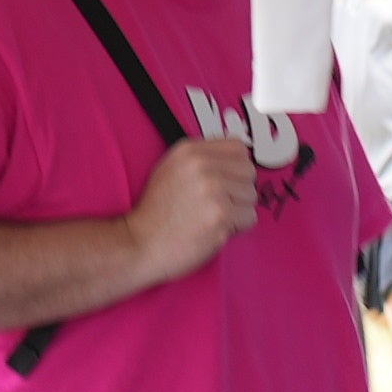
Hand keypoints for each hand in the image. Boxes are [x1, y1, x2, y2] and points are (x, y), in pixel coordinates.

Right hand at [122, 135, 257, 286]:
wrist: (139, 243)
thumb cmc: (156, 213)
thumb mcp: (169, 171)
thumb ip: (202, 160)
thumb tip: (238, 158)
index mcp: (188, 151)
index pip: (238, 147)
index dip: (236, 168)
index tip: (226, 181)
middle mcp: (201, 166)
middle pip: (249, 172)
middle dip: (239, 190)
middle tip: (217, 204)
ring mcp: (212, 190)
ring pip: (251, 195)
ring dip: (238, 211)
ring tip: (211, 217)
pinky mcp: (220, 215)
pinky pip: (250, 217)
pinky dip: (237, 227)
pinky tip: (214, 228)